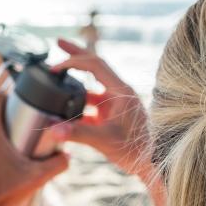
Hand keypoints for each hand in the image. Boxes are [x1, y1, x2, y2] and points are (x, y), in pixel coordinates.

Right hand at [49, 39, 150, 177]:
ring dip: (75, 81)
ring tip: (56, 76)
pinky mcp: (113, 117)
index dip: (73, 61)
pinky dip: (78, 104)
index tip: (55, 67)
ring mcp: (116, 104)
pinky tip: (65, 111)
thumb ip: (78, 134)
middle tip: (57, 42)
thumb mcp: (105, 140)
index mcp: (120, 91)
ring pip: (92, 86)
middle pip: (95, 65)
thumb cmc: (136, 150)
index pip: (95, 64)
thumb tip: (53, 129)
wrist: (152, 163)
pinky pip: (93, 105)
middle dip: (75, 54)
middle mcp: (119, 93)